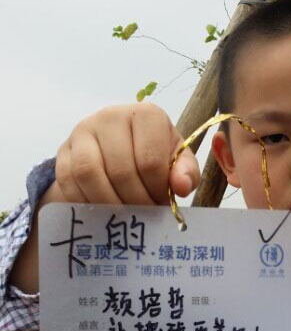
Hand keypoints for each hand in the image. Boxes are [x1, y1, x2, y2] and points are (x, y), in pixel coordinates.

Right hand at [54, 103, 198, 205]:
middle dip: (134, 201)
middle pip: (120, 170)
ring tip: (124, 215)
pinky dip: (85, 201)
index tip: (161, 203)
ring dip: (108, 202)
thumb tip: (182, 187)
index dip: (156, 190)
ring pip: (89, 173)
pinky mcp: (63, 148)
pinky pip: (68, 179)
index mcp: (146, 115)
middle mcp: (111, 116)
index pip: (150, 160)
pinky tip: (102, 209)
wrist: (120, 147)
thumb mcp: (178, 160)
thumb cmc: (156, 154)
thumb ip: (186, 172)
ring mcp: (83, 130)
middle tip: (144, 215)